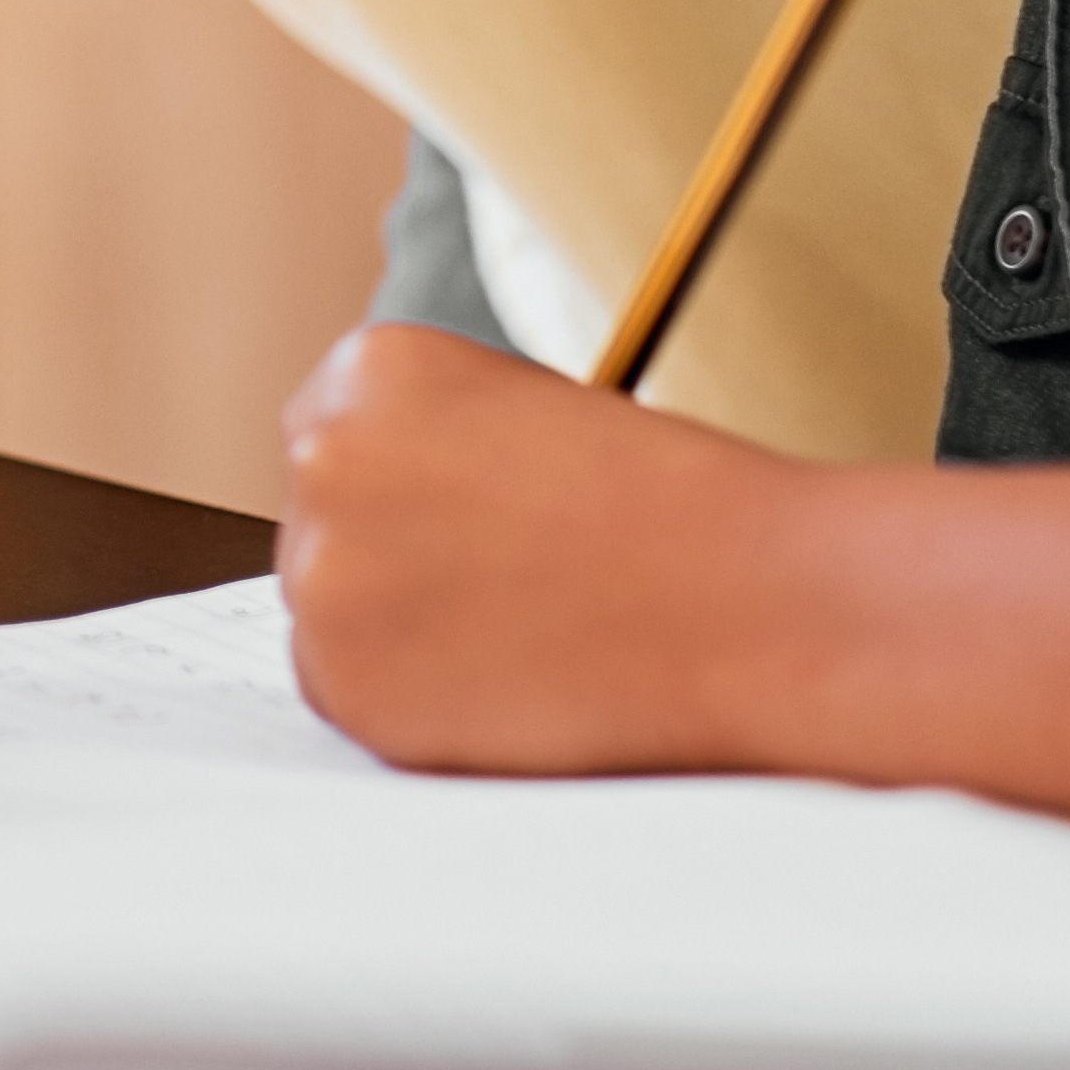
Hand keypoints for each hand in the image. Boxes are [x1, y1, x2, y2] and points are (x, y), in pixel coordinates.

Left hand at [271, 323, 796, 773]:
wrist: (748, 604)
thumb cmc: (671, 509)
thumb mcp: (532, 411)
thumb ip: (435, 442)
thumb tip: (388, 508)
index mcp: (373, 368)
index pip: (336, 433)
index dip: (405, 490)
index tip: (464, 524)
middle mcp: (324, 457)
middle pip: (322, 521)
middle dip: (393, 559)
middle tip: (502, 590)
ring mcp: (323, 574)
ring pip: (332, 611)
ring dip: (401, 630)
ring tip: (523, 632)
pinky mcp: (344, 683)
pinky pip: (350, 695)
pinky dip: (413, 702)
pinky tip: (507, 683)